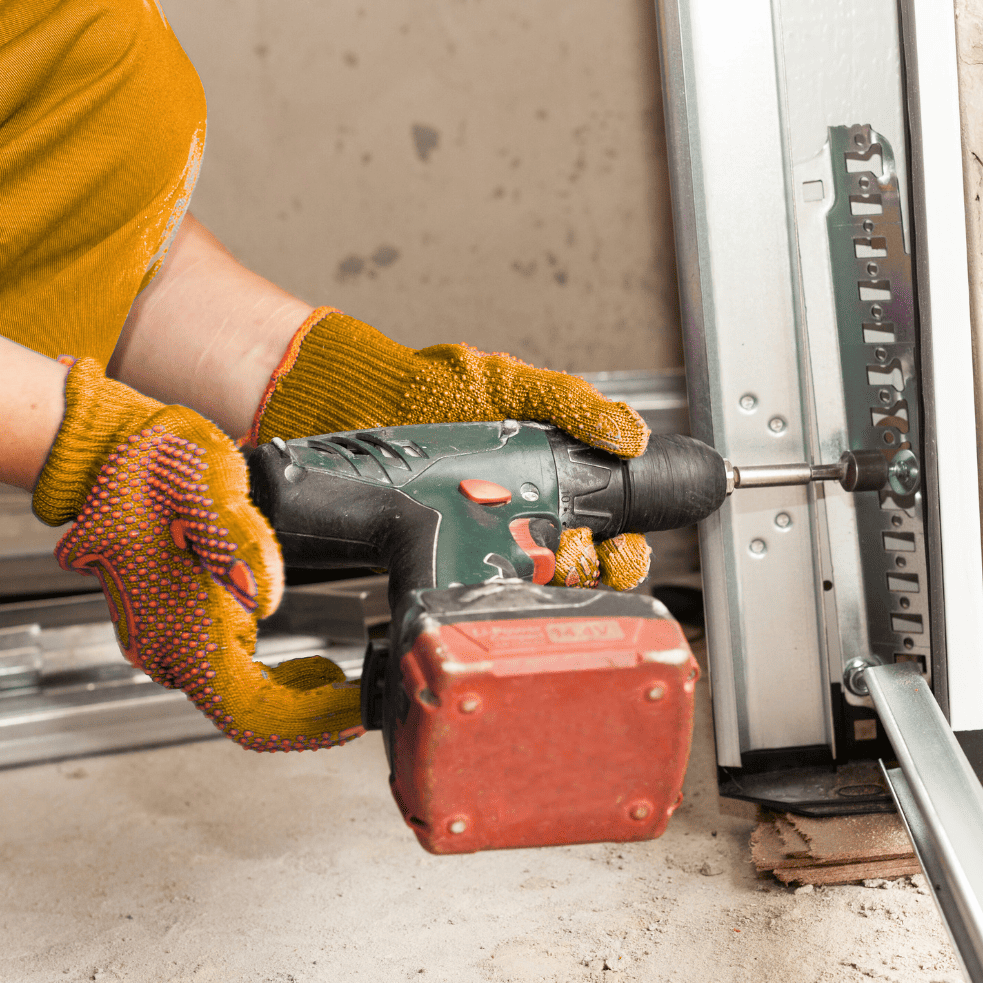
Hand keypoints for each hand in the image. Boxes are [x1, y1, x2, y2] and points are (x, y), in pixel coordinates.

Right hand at [34, 358, 361, 750]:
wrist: (114, 450)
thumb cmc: (159, 464)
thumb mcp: (207, 488)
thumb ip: (236, 541)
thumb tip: (264, 597)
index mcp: (176, 630)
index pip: (248, 712)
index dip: (306, 725)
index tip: (353, 716)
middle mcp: (166, 649)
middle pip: (248, 717)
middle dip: (308, 717)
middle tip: (362, 702)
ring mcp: (167, 641)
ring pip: (239, 701)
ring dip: (293, 703)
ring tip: (342, 684)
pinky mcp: (175, 628)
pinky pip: (229, 677)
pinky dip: (273, 684)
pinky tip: (307, 667)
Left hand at [252, 308, 652, 588]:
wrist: (351, 403)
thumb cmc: (428, 387)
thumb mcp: (510, 384)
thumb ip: (570, 403)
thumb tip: (631, 433)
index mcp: (547, 477)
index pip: (604, 526)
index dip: (623, 546)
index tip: (625, 547)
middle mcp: (518, 515)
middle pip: (578, 567)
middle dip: (593, 573)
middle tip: (581, 561)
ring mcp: (479, 539)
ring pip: (533, 586)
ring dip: (547, 589)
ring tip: (541, 570)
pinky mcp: (440, 557)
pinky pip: (476, 591)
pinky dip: (492, 598)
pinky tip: (497, 590)